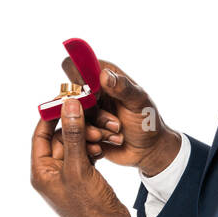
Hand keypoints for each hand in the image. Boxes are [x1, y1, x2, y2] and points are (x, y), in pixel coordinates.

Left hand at [30, 96, 134, 216]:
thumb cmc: (89, 205)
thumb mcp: (79, 167)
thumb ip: (73, 135)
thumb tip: (68, 105)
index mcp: (41, 172)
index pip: (40, 134)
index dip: (52, 115)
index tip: (67, 99)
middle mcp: (50, 174)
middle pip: (59, 138)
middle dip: (77, 127)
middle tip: (93, 117)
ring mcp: (67, 177)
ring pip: (75, 145)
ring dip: (88, 137)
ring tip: (104, 134)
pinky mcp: (82, 179)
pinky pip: (84, 155)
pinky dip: (94, 148)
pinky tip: (105, 144)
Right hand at [68, 58, 179, 175]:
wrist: (147, 149)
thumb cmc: (147, 120)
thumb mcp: (139, 102)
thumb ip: (123, 88)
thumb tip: (104, 74)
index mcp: (102, 76)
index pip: (74, 67)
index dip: (77, 79)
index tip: (93, 95)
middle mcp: (89, 92)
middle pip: (70, 97)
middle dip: (93, 114)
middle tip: (116, 124)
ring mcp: (84, 112)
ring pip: (72, 120)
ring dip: (96, 130)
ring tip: (118, 133)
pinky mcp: (81, 131)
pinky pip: (75, 136)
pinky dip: (93, 142)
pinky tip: (111, 141)